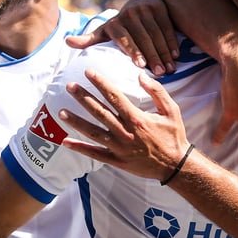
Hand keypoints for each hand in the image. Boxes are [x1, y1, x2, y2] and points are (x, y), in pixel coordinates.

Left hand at [58, 69, 188, 181]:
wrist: (176, 166)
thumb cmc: (173, 136)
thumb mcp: (171, 110)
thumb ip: (157, 91)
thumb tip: (140, 76)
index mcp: (137, 119)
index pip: (115, 97)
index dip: (101, 83)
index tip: (88, 72)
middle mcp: (125, 133)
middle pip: (100, 112)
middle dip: (83, 98)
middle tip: (70, 86)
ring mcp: (119, 148)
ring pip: (93, 133)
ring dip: (77, 122)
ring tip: (61, 111)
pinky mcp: (117, 161)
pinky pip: (95, 154)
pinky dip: (80, 148)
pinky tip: (65, 141)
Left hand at [66, 0, 178, 75]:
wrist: (141, 1)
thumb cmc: (121, 25)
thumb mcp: (105, 31)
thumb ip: (89, 39)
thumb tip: (67, 42)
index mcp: (114, 21)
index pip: (124, 39)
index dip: (133, 51)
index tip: (141, 66)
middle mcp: (129, 12)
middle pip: (143, 38)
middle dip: (153, 56)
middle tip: (159, 73)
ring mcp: (145, 7)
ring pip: (156, 34)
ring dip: (164, 52)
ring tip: (169, 69)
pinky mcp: (159, 5)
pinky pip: (167, 26)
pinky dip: (172, 42)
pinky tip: (176, 56)